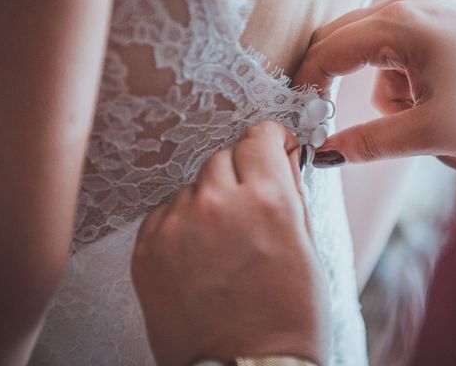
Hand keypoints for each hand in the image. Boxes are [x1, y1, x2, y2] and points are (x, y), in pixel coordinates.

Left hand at [131, 121, 330, 365]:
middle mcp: (218, 204)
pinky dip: (184, 222)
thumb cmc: (289, 318)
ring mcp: (177, 227)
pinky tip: (200, 254)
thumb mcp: (307, 248)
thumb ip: (291, 192)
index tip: (271, 149)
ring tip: (224, 240)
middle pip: (224, 155)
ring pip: (194, 184)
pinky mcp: (147, 250)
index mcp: (267, 201)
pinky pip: (166, 212)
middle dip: (241, 172)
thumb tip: (282, 155)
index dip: (269, 140)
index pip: (259, 136)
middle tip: (251, 206)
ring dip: (211, 199)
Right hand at [294, 0, 455, 168]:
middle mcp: (405, 7)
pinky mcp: (433, 26)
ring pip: (369, 56)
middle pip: (341, 42)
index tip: (296, 114)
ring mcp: (420, 12)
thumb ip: (372, 143)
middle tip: (331, 121)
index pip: (329, 49)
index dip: (307, 82)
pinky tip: (432, 104)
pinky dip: (402, 87)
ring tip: (419, 120)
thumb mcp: (431, 129)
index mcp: (399, 23)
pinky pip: (394, 57)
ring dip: (382, 94)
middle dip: (337, 83)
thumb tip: (326, 155)